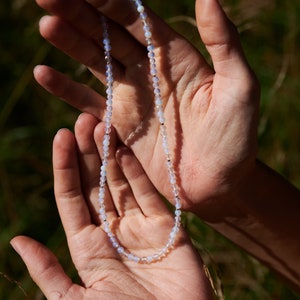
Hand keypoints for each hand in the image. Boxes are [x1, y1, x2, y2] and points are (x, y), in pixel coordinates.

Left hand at [11, 113, 212, 299]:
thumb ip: (49, 271)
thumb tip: (18, 241)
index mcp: (88, 246)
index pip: (72, 197)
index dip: (65, 166)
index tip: (60, 137)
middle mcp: (113, 230)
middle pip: (96, 183)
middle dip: (88, 152)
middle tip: (82, 120)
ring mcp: (139, 225)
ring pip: (121, 182)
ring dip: (110, 154)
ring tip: (101, 125)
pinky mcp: (165, 226)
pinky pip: (148, 193)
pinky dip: (136, 172)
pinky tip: (124, 151)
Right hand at [33, 0, 259, 214]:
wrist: (219, 182)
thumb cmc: (236, 138)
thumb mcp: (239, 87)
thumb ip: (224, 43)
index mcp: (175, 58)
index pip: (137, 20)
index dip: (110, 0)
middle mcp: (149, 74)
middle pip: (109, 35)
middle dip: (81, 14)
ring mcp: (132, 100)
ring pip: (95, 64)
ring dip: (70, 44)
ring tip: (47, 25)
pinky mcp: (121, 127)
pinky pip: (89, 103)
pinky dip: (66, 90)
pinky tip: (43, 74)